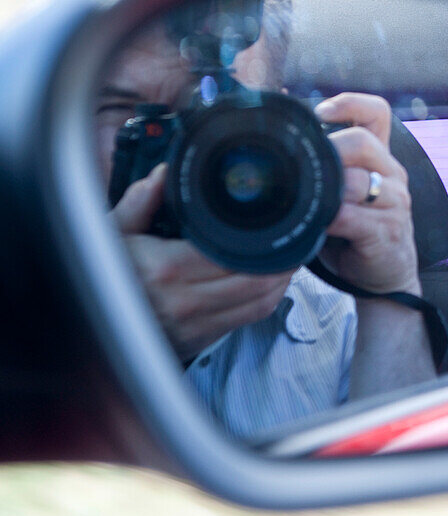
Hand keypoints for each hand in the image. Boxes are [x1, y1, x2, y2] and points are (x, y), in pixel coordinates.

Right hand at [110, 163, 293, 359]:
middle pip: (256, 282)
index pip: (234, 256)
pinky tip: (268, 283)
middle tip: (290, 244)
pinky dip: (266, 300)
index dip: (265, 245)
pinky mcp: (201, 339)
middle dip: (281, 263)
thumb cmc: (104, 277)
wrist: (89, 325)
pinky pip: (248, 320)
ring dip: (279, 283)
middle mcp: (184, 301)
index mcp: (166, 269)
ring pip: (259, 304)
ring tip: (284, 261)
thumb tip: (164, 176)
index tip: (277, 229)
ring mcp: (195, 325)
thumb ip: (139, 202)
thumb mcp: (111, 232)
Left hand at [315, 93, 420, 295]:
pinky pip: (353, 216)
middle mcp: (393, 175)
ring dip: (328, 191)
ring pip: (357, 180)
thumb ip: (326, 172)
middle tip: (305, 168)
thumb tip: (277, 155)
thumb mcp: (344, 195)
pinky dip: (330, 219)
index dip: (349, 103)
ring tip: (309, 203)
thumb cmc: (356, 234)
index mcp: (381, 160)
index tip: (321, 113)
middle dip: (330, 150)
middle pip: (363, 141)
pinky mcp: (388, 231)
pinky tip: (318, 225)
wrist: (385, 279)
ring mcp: (395, 203)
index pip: (376, 113)